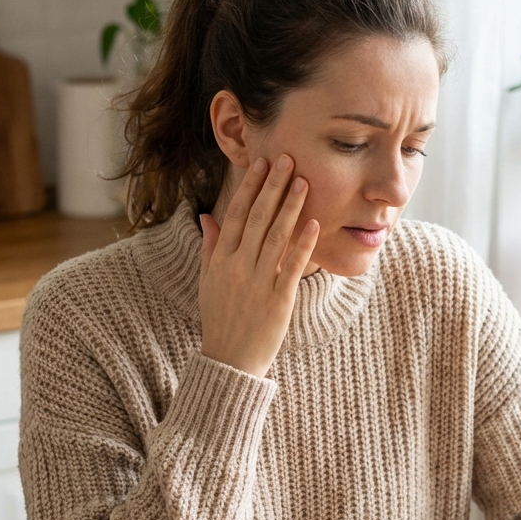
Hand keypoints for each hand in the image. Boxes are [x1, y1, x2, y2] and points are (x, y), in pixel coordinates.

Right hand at [199, 155, 318, 377]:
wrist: (230, 360)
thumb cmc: (220, 319)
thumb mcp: (208, 281)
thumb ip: (211, 247)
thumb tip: (207, 217)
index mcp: (221, 260)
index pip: (236, 214)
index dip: (249, 187)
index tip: (261, 164)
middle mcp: (238, 267)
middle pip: (257, 218)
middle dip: (273, 187)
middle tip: (287, 158)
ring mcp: (258, 283)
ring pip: (275, 237)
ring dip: (290, 207)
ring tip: (304, 182)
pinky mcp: (278, 300)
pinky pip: (291, 266)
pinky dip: (302, 245)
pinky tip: (314, 223)